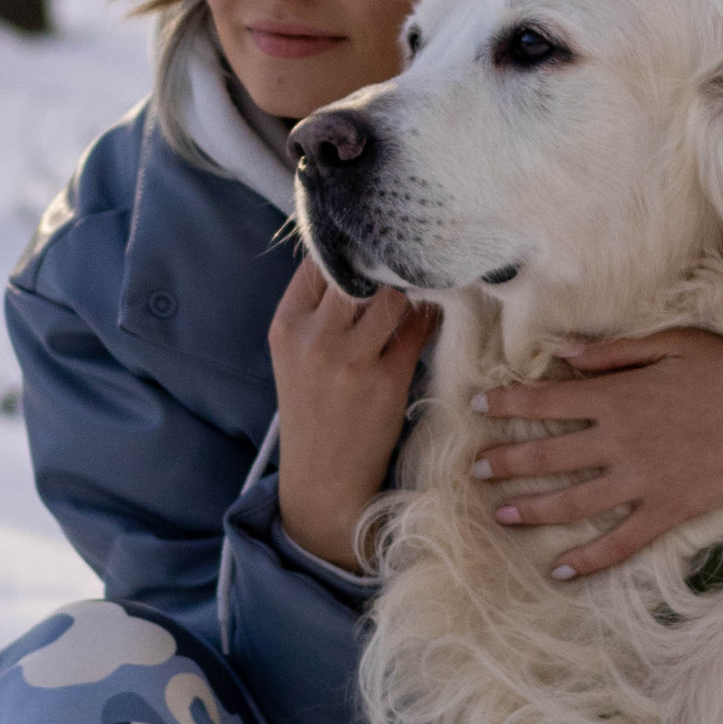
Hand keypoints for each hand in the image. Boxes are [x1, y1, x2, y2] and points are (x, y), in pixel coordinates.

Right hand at [272, 255, 437, 570]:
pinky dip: (430, 316)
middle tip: (407, 258)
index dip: (349, 247)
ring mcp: (350, 361)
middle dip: (384, 263)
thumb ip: (317, 307)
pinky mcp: (386, 382)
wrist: (323, 478)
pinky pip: (419, 329)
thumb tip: (360, 253)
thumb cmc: (315, 407)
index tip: (373, 244)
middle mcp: (314, 339)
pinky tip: (435, 313)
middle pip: (357, 272)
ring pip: (393, 296)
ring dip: (412, 288)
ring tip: (424, 285)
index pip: (317, 260)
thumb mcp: (296, 354)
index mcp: (286, 326)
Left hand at [469, 329, 722, 580]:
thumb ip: (616, 352)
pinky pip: (620, 542)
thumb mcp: (675, 343)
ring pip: (574, 501)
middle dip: (507, 460)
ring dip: (532, 508)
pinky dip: (589, 561)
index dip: (507, 403)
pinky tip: (560, 572)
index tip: (476, 403)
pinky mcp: (666, 511)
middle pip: (550, 453)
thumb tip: (567, 357)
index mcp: (620, 396)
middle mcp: (622, 440)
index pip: (547, 400)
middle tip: (475, 468)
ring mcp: (643, 480)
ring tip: (501, 513)